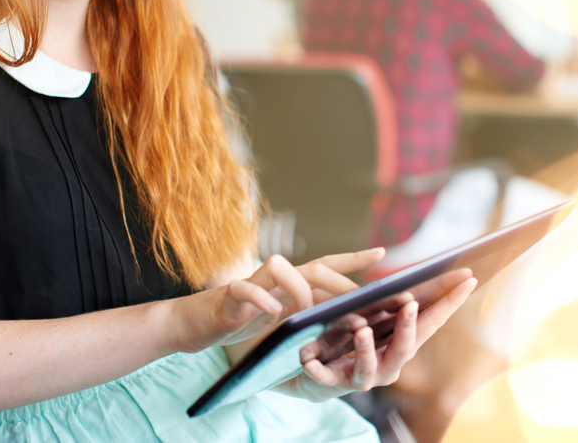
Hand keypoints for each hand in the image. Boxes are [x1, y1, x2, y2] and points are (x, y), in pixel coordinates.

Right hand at [172, 248, 384, 353]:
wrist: (195, 324)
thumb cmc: (241, 319)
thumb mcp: (281, 317)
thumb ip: (307, 310)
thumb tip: (344, 312)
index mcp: (290, 283)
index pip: (327, 265)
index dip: (354, 258)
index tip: (382, 252)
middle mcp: (274, 277)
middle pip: (312, 266)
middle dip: (339, 281)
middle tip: (358, 300)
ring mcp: (251, 283)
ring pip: (279, 267)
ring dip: (298, 289)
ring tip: (305, 313)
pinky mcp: (229, 296)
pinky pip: (246, 290)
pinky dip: (261, 301)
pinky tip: (271, 315)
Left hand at [279, 268, 477, 401]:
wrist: (310, 369)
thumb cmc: (343, 335)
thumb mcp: (363, 309)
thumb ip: (380, 295)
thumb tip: (393, 258)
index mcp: (399, 342)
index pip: (429, 322)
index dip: (449, 303)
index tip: (468, 279)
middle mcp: (388, 364)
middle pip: (405, 347)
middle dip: (408, 327)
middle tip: (410, 304)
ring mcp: (361, 376)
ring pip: (370, 367)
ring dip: (367, 349)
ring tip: (361, 330)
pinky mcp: (330, 383)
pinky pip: (325, 378)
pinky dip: (319, 370)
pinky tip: (309, 359)